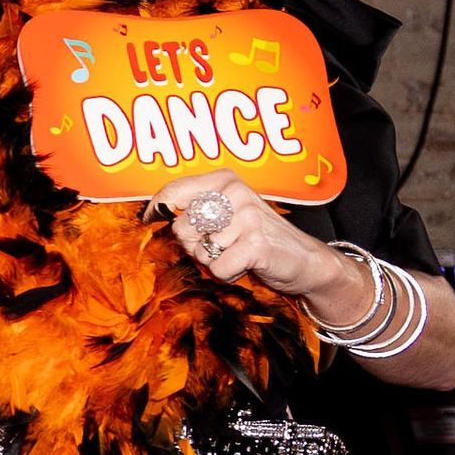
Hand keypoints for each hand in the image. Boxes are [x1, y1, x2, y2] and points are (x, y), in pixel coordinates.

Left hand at [153, 169, 356, 300]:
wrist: (304, 259)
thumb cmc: (255, 236)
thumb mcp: (225, 213)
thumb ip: (194, 210)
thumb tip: (155, 214)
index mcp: (224, 180)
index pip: (173, 191)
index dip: (157, 210)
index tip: (150, 220)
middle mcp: (235, 192)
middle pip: (181, 228)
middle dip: (194, 246)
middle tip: (219, 246)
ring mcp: (247, 216)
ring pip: (199, 252)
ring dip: (213, 262)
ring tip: (236, 253)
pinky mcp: (255, 243)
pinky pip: (217, 268)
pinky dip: (227, 274)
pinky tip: (245, 265)